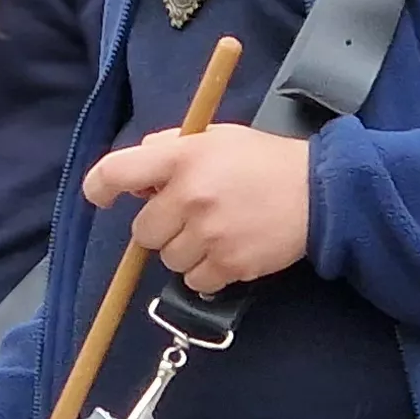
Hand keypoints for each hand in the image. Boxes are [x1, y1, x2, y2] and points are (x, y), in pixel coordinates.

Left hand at [82, 124, 310, 293]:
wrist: (320, 192)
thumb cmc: (264, 161)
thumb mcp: (217, 137)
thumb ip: (172, 147)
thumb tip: (138, 176)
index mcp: (182, 157)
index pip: (118, 171)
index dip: (100, 187)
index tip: (101, 197)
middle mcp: (190, 195)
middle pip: (143, 231)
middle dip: (162, 226)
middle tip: (191, 214)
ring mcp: (209, 233)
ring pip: (168, 260)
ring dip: (185, 251)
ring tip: (216, 231)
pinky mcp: (228, 264)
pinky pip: (194, 280)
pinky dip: (206, 272)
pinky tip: (228, 250)